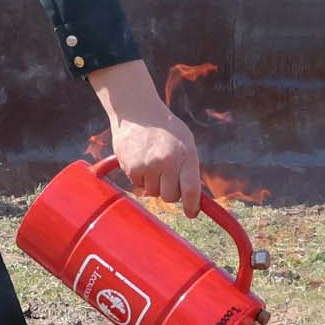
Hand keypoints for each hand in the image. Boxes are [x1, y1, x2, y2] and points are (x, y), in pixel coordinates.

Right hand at [86, 59, 203, 215]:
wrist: (137, 111)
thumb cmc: (165, 128)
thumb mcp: (185, 141)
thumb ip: (189, 167)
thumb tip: (193, 196)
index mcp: (186, 154)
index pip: (191, 189)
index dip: (192, 206)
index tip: (191, 213)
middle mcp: (167, 162)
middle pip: (171, 196)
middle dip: (170, 192)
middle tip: (167, 178)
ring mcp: (148, 166)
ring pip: (153, 193)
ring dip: (154, 184)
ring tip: (152, 163)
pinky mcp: (131, 168)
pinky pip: (139, 185)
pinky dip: (140, 178)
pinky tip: (141, 159)